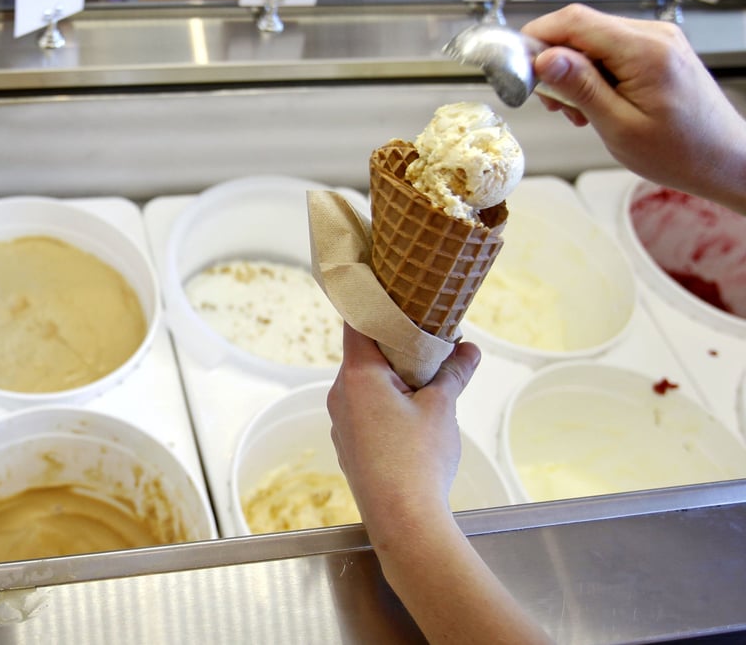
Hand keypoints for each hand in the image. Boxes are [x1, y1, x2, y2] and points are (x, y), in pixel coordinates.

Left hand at [328, 326, 550, 642]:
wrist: (402, 520)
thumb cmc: (417, 460)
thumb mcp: (443, 408)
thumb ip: (454, 373)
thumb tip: (468, 349)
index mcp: (357, 376)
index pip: (357, 323)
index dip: (374, 302)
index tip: (391, 287)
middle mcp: (340, 394)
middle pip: (364, 353)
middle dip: (395, 344)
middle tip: (429, 333)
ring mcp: (341, 422)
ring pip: (365, 384)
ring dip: (394, 375)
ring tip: (430, 374)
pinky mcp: (350, 445)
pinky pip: (365, 409)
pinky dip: (387, 401)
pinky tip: (415, 411)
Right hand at [521, 4, 745, 214]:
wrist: (724, 160)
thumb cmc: (680, 153)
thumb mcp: (619, 126)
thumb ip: (580, 87)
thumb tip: (544, 58)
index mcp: (645, 51)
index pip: (574, 22)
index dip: (536, 39)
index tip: (517, 69)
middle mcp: (653, 36)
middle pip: (580, 28)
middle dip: (553, 61)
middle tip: (552, 102)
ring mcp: (658, 40)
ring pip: (592, 39)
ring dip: (573, 71)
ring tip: (578, 110)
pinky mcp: (658, 50)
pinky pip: (611, 50)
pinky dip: (593, 73)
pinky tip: (596, 102)